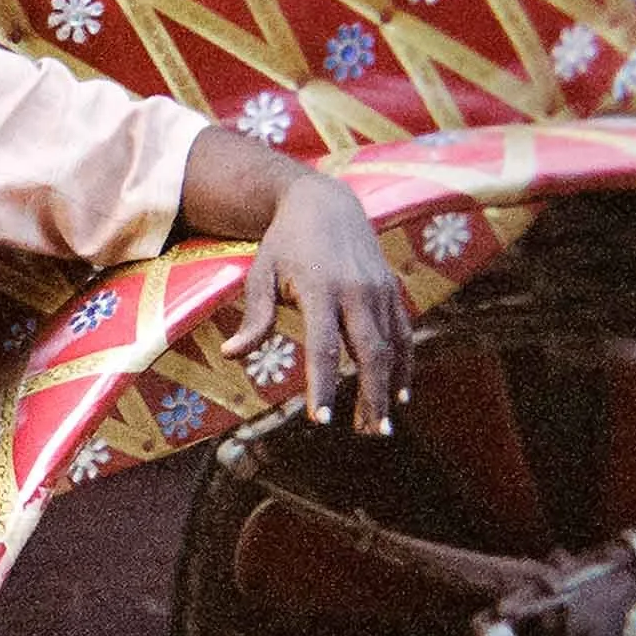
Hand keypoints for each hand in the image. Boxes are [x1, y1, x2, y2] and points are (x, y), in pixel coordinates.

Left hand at [218, 170, 412, 430]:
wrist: (324, 201)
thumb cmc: (284, 243)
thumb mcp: (261, 274)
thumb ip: (254, 317)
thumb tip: (231, 356)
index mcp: (320, 288)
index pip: (323, 347)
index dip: (323, 386)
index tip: (321, 421)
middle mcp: (356, 290)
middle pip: (369, 352)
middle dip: (370, 396)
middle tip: (369, 434)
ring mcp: (379, 289)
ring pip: (392, 347)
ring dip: (388, 388)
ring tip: (381, 426)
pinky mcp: (392, 290)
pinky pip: (403, 333)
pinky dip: (404, 365)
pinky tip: (400, 395)